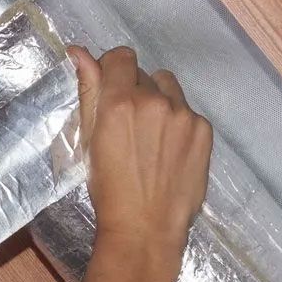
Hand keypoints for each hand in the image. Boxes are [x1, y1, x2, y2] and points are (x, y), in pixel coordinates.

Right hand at [66, 46, 212, 281]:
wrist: (145, 229)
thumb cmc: (109, 190)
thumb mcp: (90, 140)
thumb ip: (88, 90)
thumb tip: (78, 52)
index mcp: (119, 102)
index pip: (120, 57)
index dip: (114, 70)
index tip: (112, 90)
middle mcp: (154, 101)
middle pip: (144, 74)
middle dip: (135, 91)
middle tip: (129, 127)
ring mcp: (184, 115)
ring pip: (168, 89)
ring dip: (159, 103)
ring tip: (152, 138)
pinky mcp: (204, 130)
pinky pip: (188, 112)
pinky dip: (179, 125)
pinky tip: (169, 152)